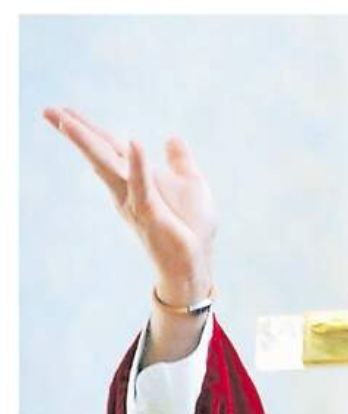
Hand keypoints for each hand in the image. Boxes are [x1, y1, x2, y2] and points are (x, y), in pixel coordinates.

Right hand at [42, 107, 215, 305]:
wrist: (193, 263)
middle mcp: (127, 190)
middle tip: (49, 110)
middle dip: (76, 132)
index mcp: (134, 180)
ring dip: (90, 144)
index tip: (64, 110)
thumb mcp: (190, 185)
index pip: (109, 148)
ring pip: (109, 167)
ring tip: (69, 122)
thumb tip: (172, 137)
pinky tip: (135, 143)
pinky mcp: (150, 214)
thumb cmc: (190, 227)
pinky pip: (142, 187)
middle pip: (99, 154)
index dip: (88, 129)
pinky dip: (138, 166)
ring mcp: (135, 201)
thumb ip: (179, 161)